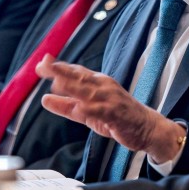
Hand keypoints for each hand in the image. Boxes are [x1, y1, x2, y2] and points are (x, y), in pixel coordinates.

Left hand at [37, 54, 185, 162]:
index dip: (58, 66)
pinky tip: (79, 107)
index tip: (42, 61)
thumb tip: (44, 99)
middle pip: (79, 76)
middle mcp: (103, 87)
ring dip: (72, 86)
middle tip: (43, 65)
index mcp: (97, 82)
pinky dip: (89, 109)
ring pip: (88, 91)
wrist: (146, 127)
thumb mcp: (87, 111)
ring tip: (56, 82)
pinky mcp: (116, 114)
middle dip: (61, 71)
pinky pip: (101, 111)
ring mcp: (110, 99)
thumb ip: (66, 105)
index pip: (75, 71)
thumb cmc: (117, 116)